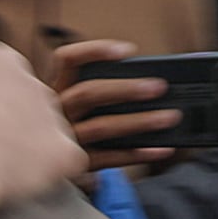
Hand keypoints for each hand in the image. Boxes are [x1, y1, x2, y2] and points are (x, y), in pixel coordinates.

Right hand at [45, 38, 179, 169]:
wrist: (50, 167)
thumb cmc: (73, 126)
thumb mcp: (75, 104)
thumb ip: (102, 91)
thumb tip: (148, 83)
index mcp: (55, 90)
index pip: (67, 60)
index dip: (95, 51)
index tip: (127, 51)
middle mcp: (56, 112)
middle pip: (88, 93)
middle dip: (125, 88)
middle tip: (158, 87)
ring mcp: (65, 139)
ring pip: (102, 126)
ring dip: (139, 121)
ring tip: (168, 117)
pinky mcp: (78, 164)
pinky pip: (111, 158)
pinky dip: (139, 153)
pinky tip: (160, 149)